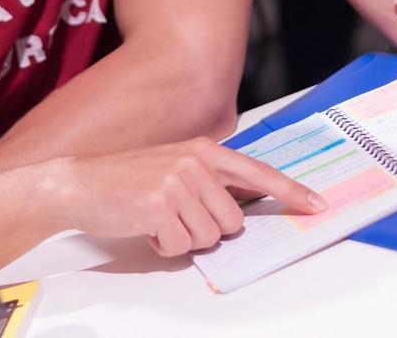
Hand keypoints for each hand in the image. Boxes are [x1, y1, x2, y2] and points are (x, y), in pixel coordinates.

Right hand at [48, 138, 326, 256]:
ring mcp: (178, 182)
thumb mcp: (174, 167)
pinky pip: (181, 246)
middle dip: (207, 229)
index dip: (291, 193)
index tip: (318, 205)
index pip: (258, 173)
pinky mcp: (161, 206)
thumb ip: (209, 181)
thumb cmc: (126, 180)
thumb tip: (242, 209)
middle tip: (177, 216)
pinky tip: (146, 225)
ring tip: (158, 219)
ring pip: (209, 237)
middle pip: (234, 221)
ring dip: (183, 238)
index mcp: (203, 150)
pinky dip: (163, 245)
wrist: (79, 183)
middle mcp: (195, 162)